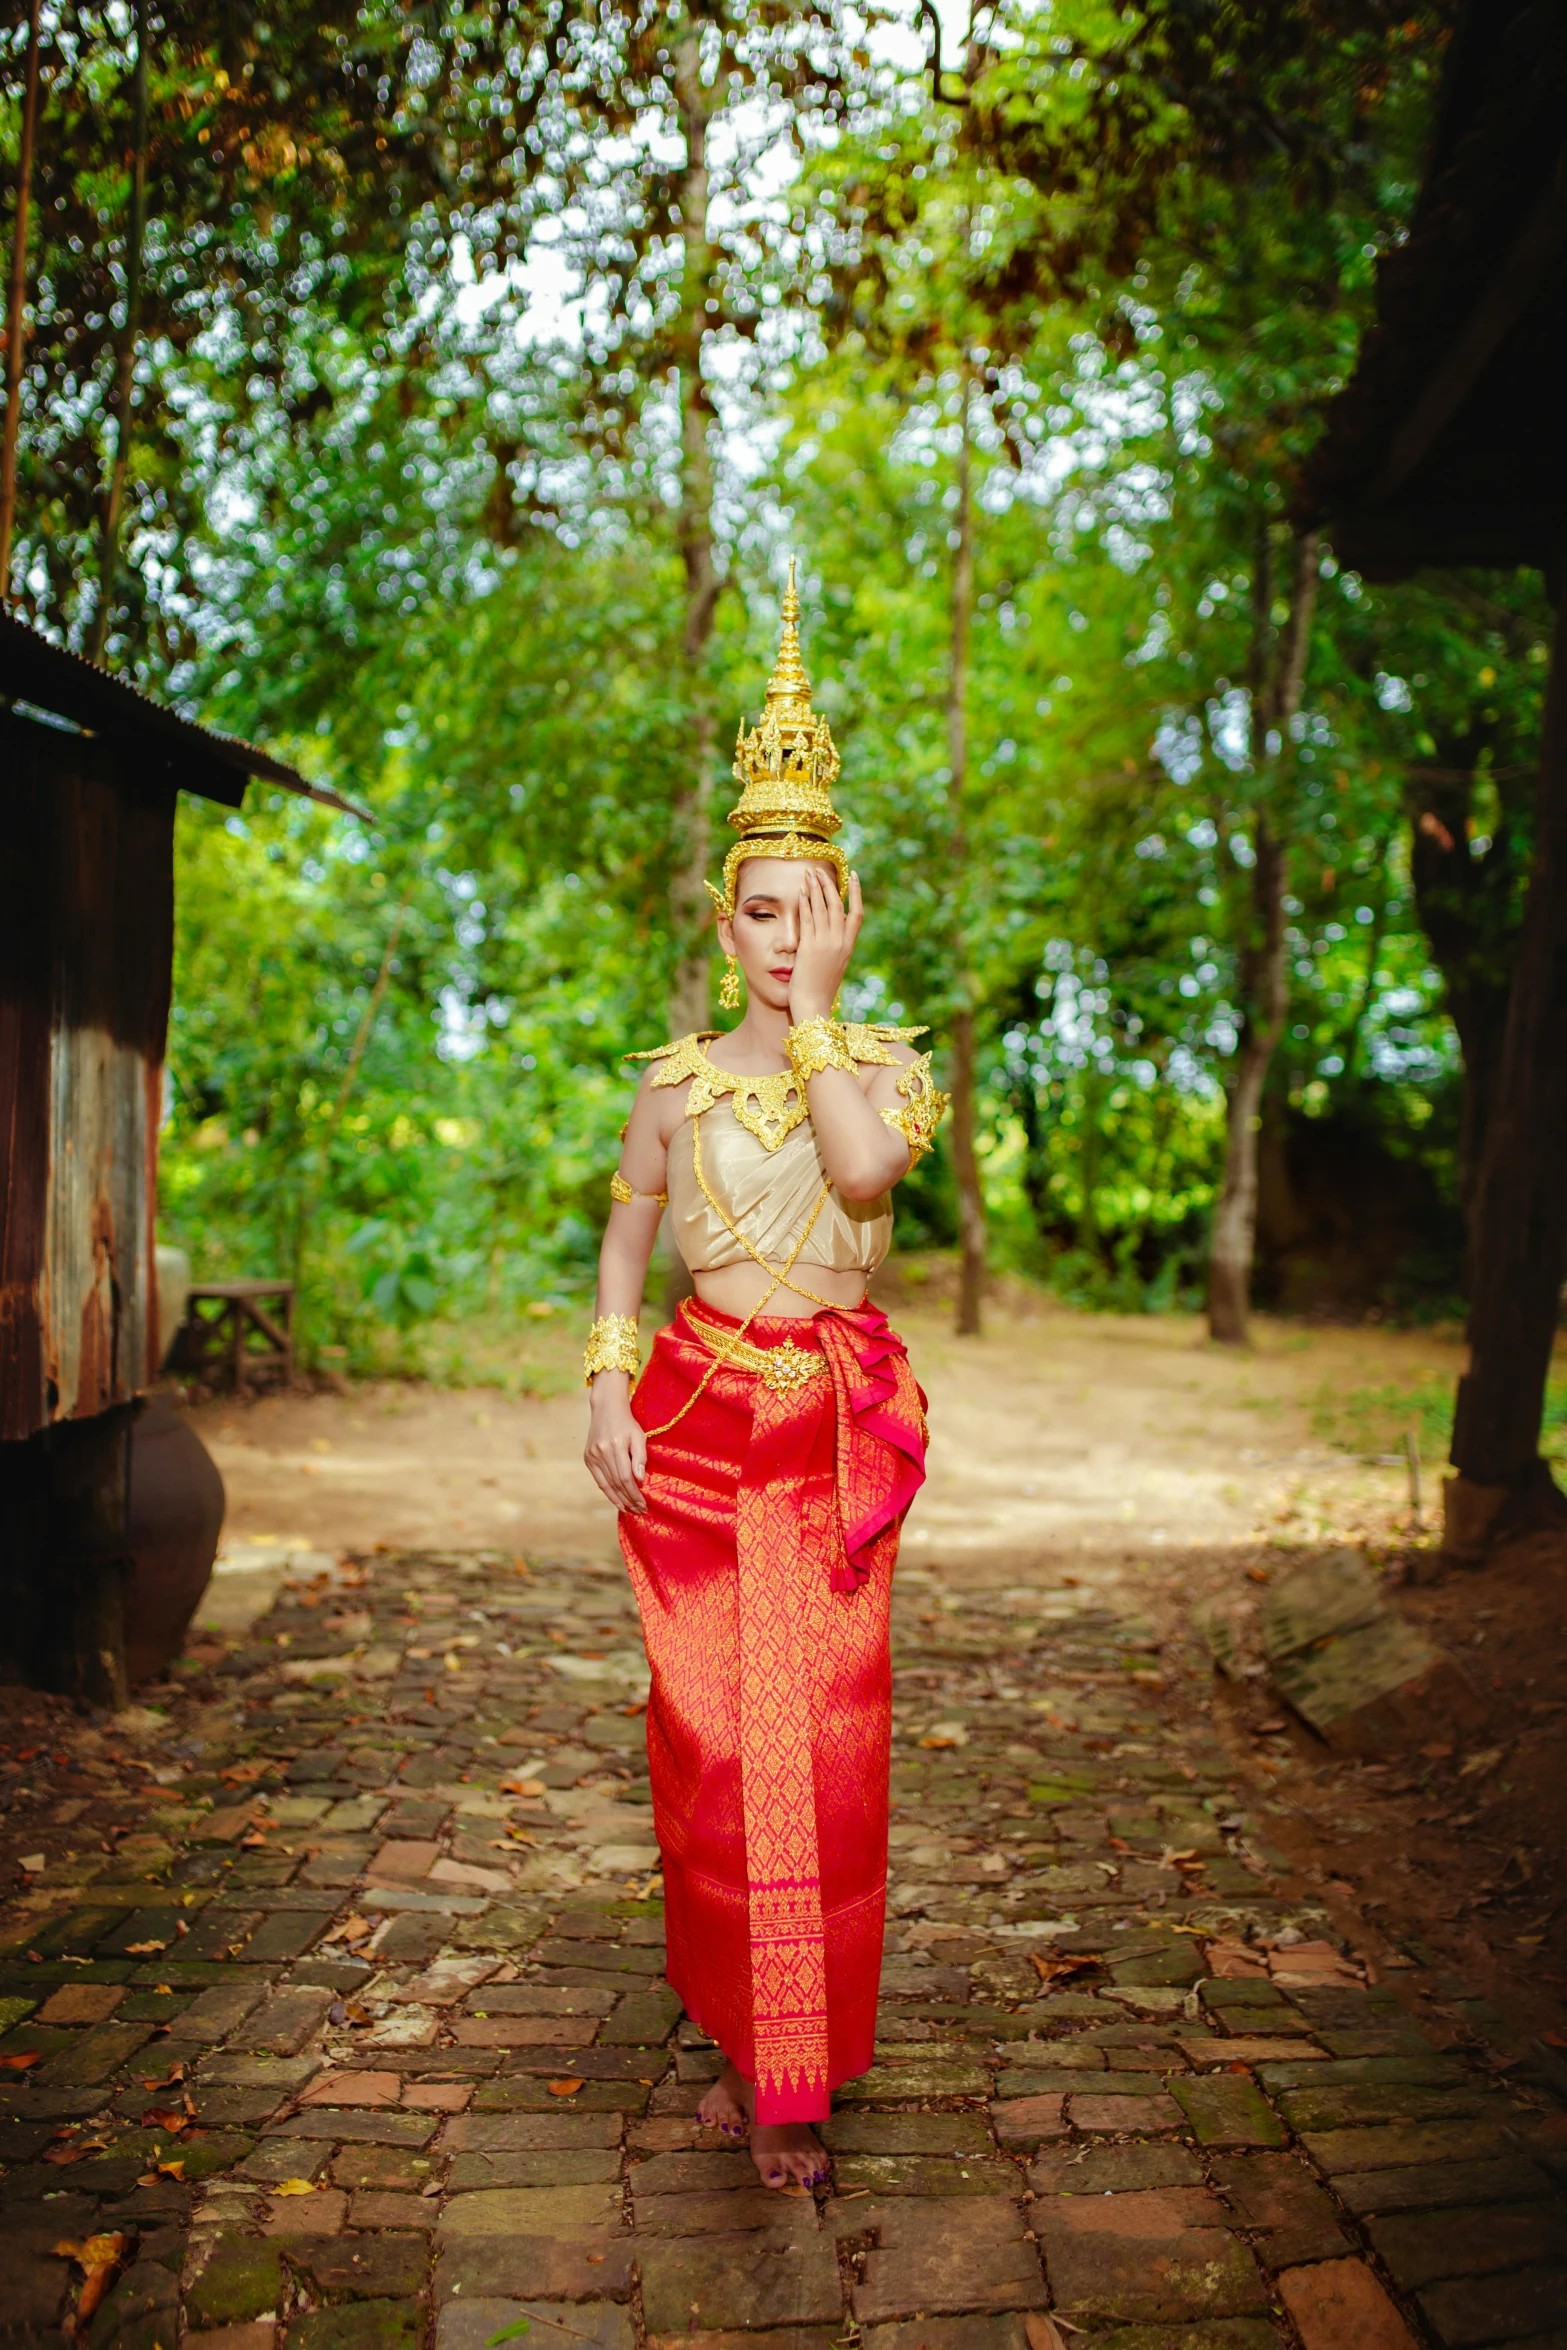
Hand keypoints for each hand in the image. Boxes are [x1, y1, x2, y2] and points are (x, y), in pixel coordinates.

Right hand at [584, 1381, 647, 1512]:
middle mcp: (602, 1451)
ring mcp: (592, 1455)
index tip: (644, 1505)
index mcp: (616, 1445)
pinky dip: (608, 1492)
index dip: (634, 1494)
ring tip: (630, 1510)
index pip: (625, 1477)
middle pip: (616, 1483)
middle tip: (640, 1511)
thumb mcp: (639, 1435)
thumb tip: (639, 1479)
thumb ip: (640, 1456)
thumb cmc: (627, 1423)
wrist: (606, 1409)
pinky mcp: (588, 1457)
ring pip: (607, 1484)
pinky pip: (599, 1480)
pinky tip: (617, 1501)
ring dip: (619, 1499)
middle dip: (629, 1500)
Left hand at [789, 867, 862, 1023]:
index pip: (857, 914)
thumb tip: (830, 936)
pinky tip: (801, 891)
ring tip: (808, 873)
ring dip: (815, 888)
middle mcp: (840, 942)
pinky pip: (808, 918)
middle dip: (829, 885)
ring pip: (822, 908)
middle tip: (820, 870)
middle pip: (838, 905)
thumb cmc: (819, 991)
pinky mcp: (809, 947)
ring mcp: (825, 944)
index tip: (854, 876)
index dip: (856, 893)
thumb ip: (834, 949)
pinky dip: (805, 902)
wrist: (813, 1007)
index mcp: (848, 947)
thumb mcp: (833, 967)